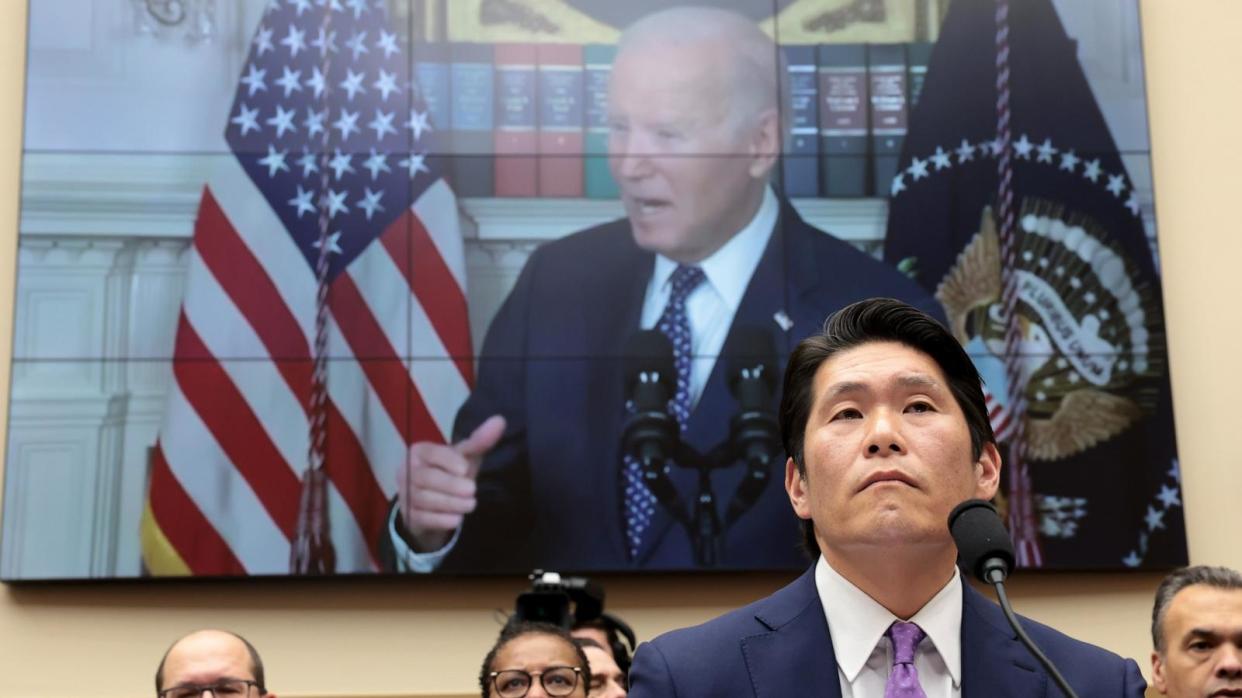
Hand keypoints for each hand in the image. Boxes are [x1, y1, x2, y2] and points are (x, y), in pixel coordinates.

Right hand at [395, 415, 505, 551]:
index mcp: (419, 452)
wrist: (433, 504)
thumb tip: (500, 420)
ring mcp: (405, 494)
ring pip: (423, 499)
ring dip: (449, 503)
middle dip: (450, 485)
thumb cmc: (450, 473)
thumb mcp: (464, 457)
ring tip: (470, 505)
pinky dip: (440, 520)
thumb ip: (479, 441)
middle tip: (472, 490)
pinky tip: (456, 519)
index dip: (447, 460)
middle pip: (425, 478)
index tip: (465, 468)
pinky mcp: (409, 515)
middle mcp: (407, 471)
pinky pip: (421, 517)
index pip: (430, 453)